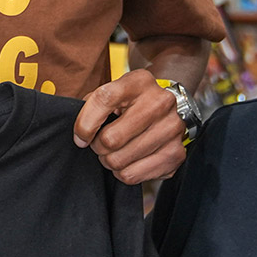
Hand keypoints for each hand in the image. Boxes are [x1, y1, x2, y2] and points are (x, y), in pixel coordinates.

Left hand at [73, 74, 187, 184]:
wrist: (167, 108)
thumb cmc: (131, 103)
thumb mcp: (112, 92)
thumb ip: (92, 107)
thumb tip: (80, 137)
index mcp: (140, 82)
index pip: (104, 99)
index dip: (85, 123)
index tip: (81, 137)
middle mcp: (160, 102)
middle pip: (111, 139)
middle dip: (98, 147)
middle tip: (101, 144)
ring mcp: (172, 129)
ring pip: (120, 160)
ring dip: (110, 161)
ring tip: (114, 152)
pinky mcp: (176, 154)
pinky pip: (133, 175)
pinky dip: (124, 173)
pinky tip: (128, 161)